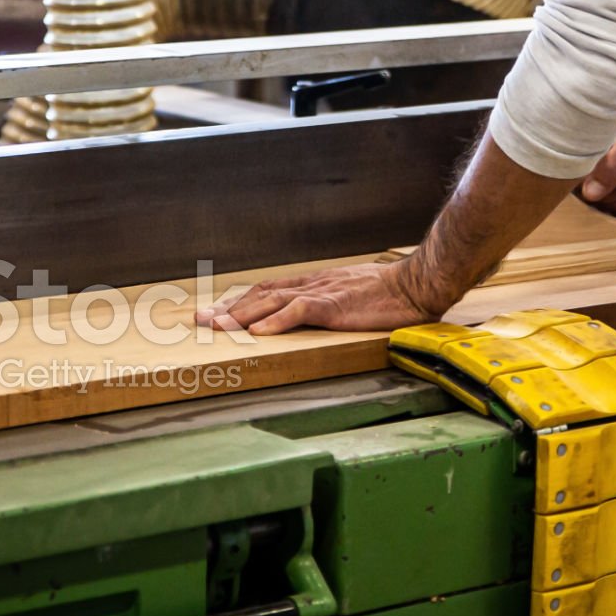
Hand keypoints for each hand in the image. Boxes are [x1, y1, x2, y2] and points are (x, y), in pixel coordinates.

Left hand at [193, 261, 443, 335]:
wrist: (414, 286)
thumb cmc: (388, 295)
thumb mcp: (350, 297)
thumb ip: (329, 305)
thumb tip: (314, 317)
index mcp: (314, 284)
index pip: (268, 290)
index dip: (241, 301)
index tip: (218, 311)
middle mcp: (311, 285)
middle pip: (260, 294)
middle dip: (228, 308)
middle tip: (200, 320)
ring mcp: (321, 293)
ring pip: (271, 301)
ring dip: (241, 314)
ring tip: (218, 326)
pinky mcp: (334, 305)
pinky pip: (299, 311)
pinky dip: (277, 321)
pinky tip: (259, 331)